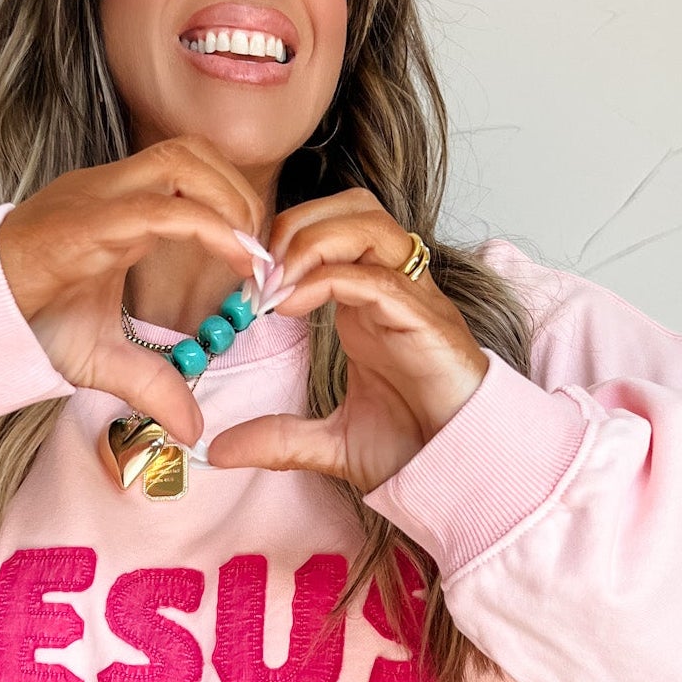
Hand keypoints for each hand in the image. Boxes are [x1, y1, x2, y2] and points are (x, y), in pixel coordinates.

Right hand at [0, 137, 263, 446]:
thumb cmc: (25, 323)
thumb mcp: (102, 361)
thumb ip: (152, 386)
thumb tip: (194, 429)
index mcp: (116, 208)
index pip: (187, 174)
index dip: (232, 206)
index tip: (260, 263)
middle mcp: (109, 190)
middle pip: (192, 151)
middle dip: (240, 194)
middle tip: (263, 255)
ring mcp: (96, 197)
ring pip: (181, 161)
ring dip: (230, 201)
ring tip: (251, 256)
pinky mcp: (86, 221)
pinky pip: (159, 209)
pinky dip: (208, 228)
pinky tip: (236, 260)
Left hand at [205, 188, 489, 490]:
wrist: (464, 474)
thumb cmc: (415, 450)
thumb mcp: (329, 444)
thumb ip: (277, 439)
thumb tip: (217, 450)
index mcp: (371, 302)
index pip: (332, 228)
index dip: (283, 241)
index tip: (245, 285)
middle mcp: (394, 288)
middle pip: (351, 207)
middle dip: (296, 225)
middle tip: (257, 274)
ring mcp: (413, 300)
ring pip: (369, 224)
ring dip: (311, 242)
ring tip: (274, 287)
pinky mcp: (425, 322)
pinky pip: (375, 277)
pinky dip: (328, 279)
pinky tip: (291, 307)